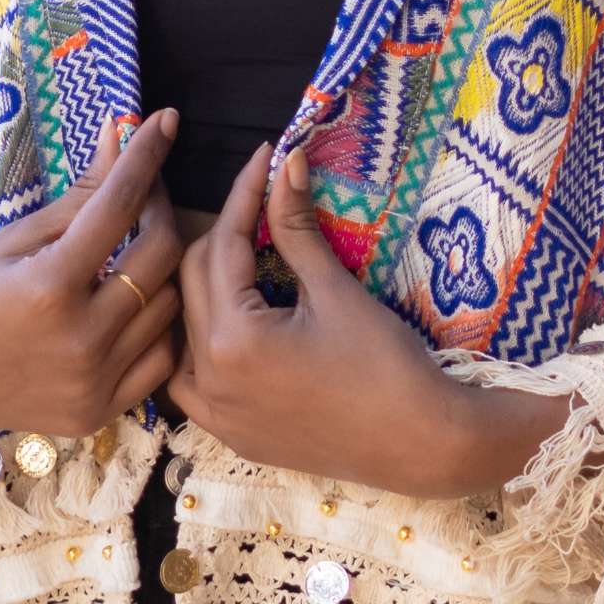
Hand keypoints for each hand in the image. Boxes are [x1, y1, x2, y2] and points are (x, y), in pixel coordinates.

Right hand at [0, 112, 183, 441]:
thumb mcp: (13, 239)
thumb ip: (78, 196)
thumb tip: (122, 134)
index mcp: (49, 286)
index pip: (118, 205)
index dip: (146, 157)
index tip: (165, 123)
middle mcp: (80, 338)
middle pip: (159, 257)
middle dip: (161, 210)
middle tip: (146, 193)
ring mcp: (94, 382)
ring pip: (168, 308)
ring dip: (160, 269)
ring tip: (135, 248)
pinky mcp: (99, 411)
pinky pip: (159, 360)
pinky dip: (156, 326)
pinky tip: (133, 305)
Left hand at [174, 140, 567, 500]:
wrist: (418, 445)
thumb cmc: (386, 365)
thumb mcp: (336, 291)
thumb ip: (296, 228)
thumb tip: (287, 163)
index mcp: (232, 339)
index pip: (223, 245)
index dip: (244, 194)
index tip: (262, 158)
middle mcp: (208, 378)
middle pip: (195, 281)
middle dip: (225, 233)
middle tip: (258, 201)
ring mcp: (214, 413)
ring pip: (185, 329)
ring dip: (205, 288)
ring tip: (242, 256)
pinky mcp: (230, 434)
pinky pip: (191, 379)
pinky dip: (202, 344)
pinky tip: (229, 323)